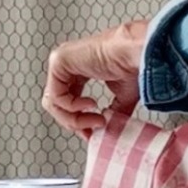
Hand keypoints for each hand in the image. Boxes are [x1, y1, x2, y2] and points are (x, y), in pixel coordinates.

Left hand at [42, 20, 147, 138]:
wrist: (135, 53)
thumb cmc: (132, 66)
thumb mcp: (122, 97)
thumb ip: (112, 112)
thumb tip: (108, 128)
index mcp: (78, 70)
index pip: (67, 101)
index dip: (78, 121)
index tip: (92, 134)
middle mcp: (67, 66)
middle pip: (56, 105)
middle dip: (74, 123)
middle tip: (93, 130)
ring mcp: (60, 62)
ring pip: (53, 103)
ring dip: (74, 119)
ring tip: (96, 119)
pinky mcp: (58, 62)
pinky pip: (56, 96)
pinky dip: (72, 107)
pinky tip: (91, 104)